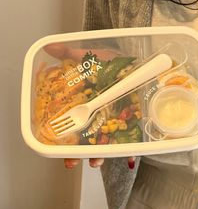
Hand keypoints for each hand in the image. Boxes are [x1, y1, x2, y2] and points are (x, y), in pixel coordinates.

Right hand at [44, 43, 129, 169]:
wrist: (139, 65)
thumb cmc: (114, 63)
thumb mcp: (92, 58)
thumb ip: (71, 54)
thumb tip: (48, 47)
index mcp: (86, 102)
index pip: (71, 121)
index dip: (63, 134)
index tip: (53, 144)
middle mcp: (98, 114)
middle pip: (85, 138)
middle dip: (76, 152)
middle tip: (69, 161)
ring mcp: (114, 121)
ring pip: (103, 143)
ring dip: (97, 155)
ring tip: (93, 161)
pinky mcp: (131, 124)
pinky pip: (126, 141)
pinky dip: (123, 151)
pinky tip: (122, 156)